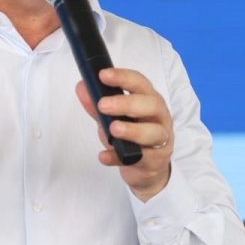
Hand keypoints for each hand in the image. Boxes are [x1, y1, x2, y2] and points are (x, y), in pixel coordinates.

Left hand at [76, 68, 172, 200]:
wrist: (148, 169)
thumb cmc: (133, 137)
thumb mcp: (114, 119)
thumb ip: (98, 106)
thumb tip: (82, 87)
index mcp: (150, 101)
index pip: (141, 84)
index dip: (123, 77)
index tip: (103, 75)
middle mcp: (160, 118)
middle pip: (152, 105)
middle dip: (127, 103)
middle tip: (103, 105)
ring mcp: (161, 140)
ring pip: (154, 133)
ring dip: (132, 130)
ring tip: (112, 129)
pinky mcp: (155, 161)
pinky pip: (140, 159)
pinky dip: (119, 158)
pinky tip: (104, 156)